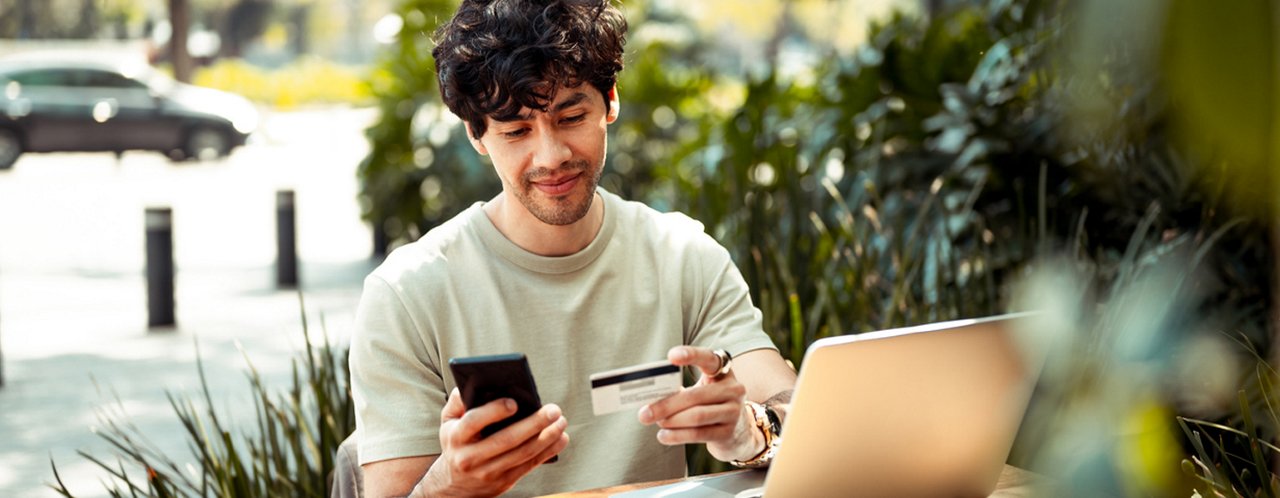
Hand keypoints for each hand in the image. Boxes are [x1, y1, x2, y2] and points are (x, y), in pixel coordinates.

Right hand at [415, 388, 568, 496]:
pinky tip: (561, 438)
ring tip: (561, 421)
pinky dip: (548, 452)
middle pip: (506, 440)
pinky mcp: (504, 482)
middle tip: (553, 410)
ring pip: (522, 454)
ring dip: (546, 437)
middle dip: (533, 424)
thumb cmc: (456, 443)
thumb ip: (458, 401)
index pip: (474, 422)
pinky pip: (529, 465)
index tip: (514, 402)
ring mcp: (488, 472)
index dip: (494, 411)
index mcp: (456, 437)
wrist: (455, 485)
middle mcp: (470, 457)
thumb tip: (475, 381)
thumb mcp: (448, 422)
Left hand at [636, 346, 762, 462]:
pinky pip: (699, 434)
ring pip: (697, 416)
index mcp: (724, 372)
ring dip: (671, 421)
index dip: (691, 355)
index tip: (671, 356)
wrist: (739, 432)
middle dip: (666, 405)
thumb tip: (650, 398)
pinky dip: (678, 436)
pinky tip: (663, 436)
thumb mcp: (702, 391)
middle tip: (644, 413)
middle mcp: (733, 389)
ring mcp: (734, 411)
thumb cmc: (711, 405)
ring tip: (655, 422)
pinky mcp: (728, 433)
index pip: (709, 358)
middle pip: (695, 395)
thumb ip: (681, 390)